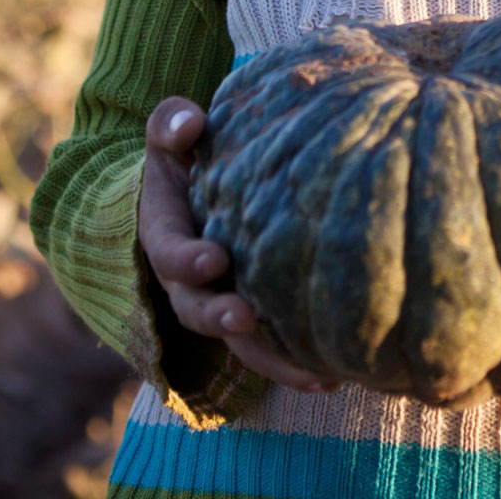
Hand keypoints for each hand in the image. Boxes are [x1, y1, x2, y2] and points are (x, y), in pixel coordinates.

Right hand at [138, 97, 335, 392]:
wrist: (188, 187)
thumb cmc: (186, 152)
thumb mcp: (170, 132)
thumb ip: (172, 124)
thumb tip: (191, 124)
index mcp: (166, 234)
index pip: (169, 253)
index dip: (187, 260)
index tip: (213, 258)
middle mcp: (187, 280)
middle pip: (196, 310)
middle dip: (220, 317)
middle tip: (247, 317)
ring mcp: (217, 301)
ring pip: (236, 344)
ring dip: (270, 360)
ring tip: (315, 373)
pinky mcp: (250, 317)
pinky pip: (267, 350)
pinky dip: (295, 366)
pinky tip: (334, 377)